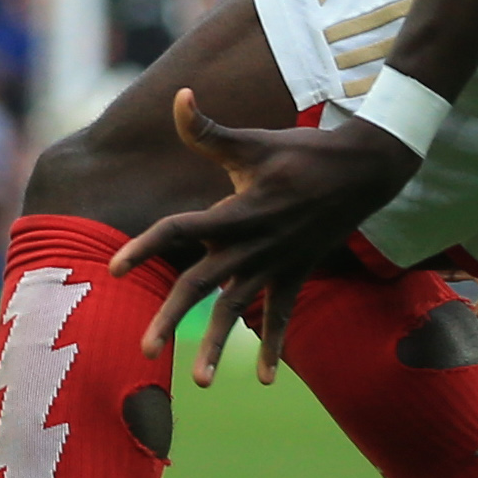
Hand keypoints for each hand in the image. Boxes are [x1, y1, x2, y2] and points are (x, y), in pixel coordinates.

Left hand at [109, 86, 421, 388]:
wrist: (365, 171)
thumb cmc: (302, 151)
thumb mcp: (253, 140)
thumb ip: (208, 128)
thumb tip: (179, 94)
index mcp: (236, 211)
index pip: (179, 229)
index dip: (144, 246)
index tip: (113, 268)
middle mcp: (253, 244)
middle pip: (202, 284)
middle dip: (172, 317)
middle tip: (145, 350)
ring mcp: (276, 264)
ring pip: (239, 311)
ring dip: (219, 347)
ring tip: (199, 384)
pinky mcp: (296, 273)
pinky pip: (282, 315)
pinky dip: (277, 346)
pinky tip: (269, 382)